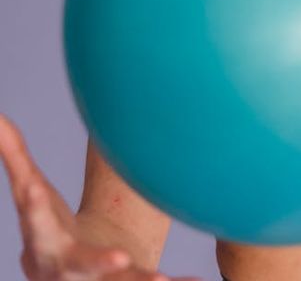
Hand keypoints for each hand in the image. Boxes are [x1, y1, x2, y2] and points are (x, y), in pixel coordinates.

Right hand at [0, 114, 200, 280]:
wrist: (71, 278)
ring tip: (162, 278)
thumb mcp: (31, 194)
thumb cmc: (50, 226)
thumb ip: (15, 156)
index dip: (32, 204)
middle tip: (118, 258)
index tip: (32, 187)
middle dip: (96, 262)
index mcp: (42, 237)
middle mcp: (67, 267)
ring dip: (141, 280)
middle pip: (78, 264)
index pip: (35, 218)